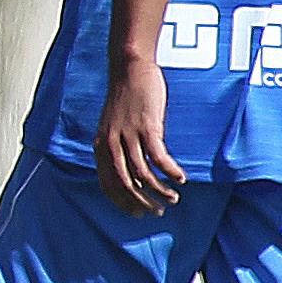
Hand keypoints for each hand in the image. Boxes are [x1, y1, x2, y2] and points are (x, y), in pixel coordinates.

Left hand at [95, 56, 183, 212]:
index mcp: (100, 146)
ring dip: (159, 191)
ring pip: (142, 174)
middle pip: (125, 184)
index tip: (137, 214)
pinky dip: (170, 171)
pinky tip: (181, 179)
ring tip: (173, 198)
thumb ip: (117, 146)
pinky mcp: (147, 127)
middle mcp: (111, 143)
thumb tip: (129, 171)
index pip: (108, 184)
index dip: (122, 202)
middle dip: (142, 203)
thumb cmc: (125, 98)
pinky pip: (159, 157)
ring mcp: (128, 136)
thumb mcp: (113, 125)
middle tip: (158, 212)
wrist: (129, 68)